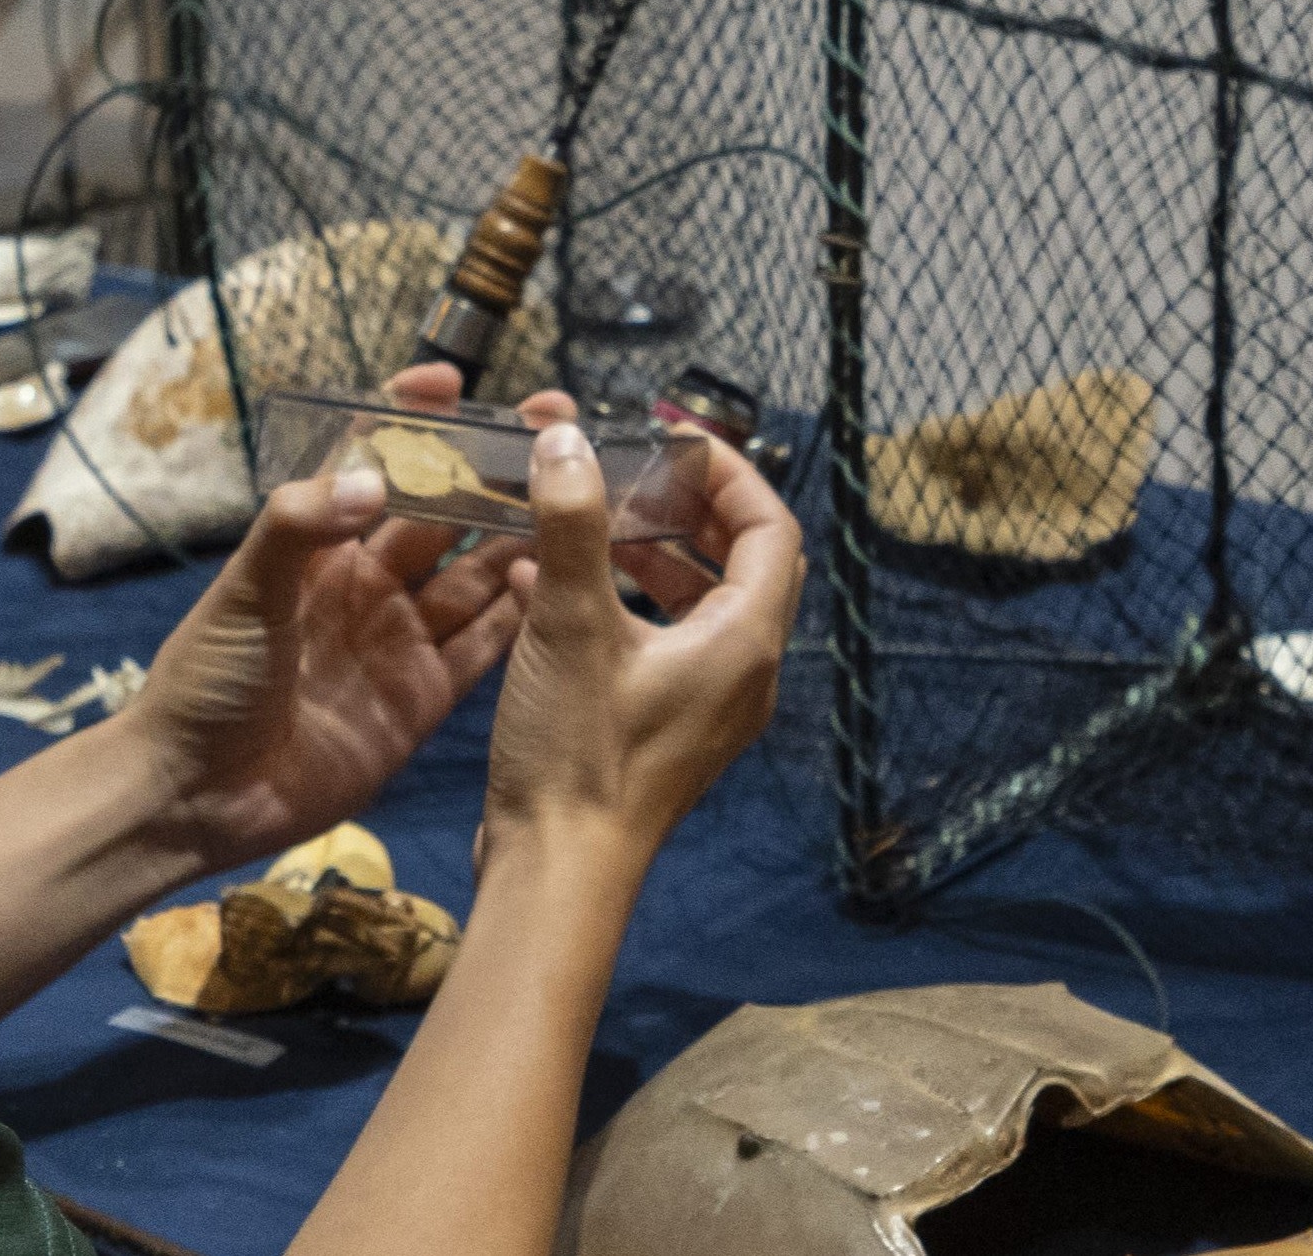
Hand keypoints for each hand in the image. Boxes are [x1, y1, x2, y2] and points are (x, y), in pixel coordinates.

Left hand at [118, 362, 563, 871]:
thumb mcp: (243, 592)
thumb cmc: (206, 683)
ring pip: (477, 574)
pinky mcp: (426, 696)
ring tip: (577, 497)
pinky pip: (486, 645)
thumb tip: (374, 478)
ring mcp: (401, 639)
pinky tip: (562, 580)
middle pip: (442, 514)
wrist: (197, 797)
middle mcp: (368, 584)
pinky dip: (523, 613)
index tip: (452, 381)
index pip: (369, 463)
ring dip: (521, 537)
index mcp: (319, 547)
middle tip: (550, 430)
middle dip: (491, 470)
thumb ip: (301, 527)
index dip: (409, 419)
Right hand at [484, 420, 803, 856]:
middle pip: (740, 563)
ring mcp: (706, 706)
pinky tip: (541, 585)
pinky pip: (657, 646)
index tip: (674, 440)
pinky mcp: (664, 731)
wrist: (557, 873)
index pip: (771, 527)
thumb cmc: (578, 756)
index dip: (730, 474)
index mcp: (746, 639)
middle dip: (688, 510)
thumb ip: (572, 524)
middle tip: (634, 472)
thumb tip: (568, 439)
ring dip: (646, 555)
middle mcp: (743, 672)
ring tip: (587, 520)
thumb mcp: (571, 625)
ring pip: (695, 605)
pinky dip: (617, 607)